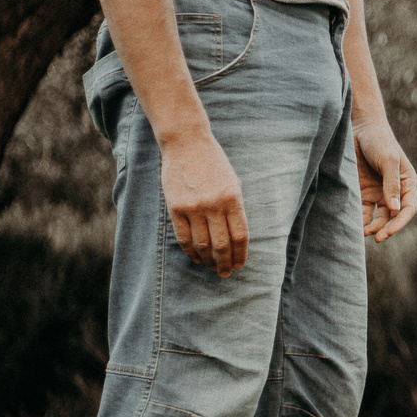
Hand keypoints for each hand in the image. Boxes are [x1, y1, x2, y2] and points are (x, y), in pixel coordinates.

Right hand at [161, 130, 247, 274]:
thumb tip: (235, 238)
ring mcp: (193, 207)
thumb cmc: (213, 163)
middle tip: (226, 273)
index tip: (240, 264)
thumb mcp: (233, 183)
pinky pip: (183, 237)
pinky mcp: (175, 208)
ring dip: (208, 260)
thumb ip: (235, 208)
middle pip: (222, 245)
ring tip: (212, 267)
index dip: (241, 254)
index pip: (240, 236)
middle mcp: (214, 205)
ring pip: (202, 244)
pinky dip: (191, 251)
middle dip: (225, 262)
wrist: (187, 144)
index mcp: (233, 199)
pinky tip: (196, 257)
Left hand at [355, 119, 416, 241]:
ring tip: (362, 233)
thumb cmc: (379, 140)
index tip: (389, 231)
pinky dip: (359, 218)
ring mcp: (377, 191)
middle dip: (386, 228)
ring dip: (372, 226)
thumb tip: (395, 209)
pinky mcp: (361, 191)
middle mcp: (393, 190)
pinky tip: (353, 224)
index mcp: (407, 183)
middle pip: (393, 216)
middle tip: (377, 238)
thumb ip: (392, 184)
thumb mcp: (388, 160)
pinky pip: (362, 209)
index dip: (401, 222)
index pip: (408, 208)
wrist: (357, 126)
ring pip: (377, 216)